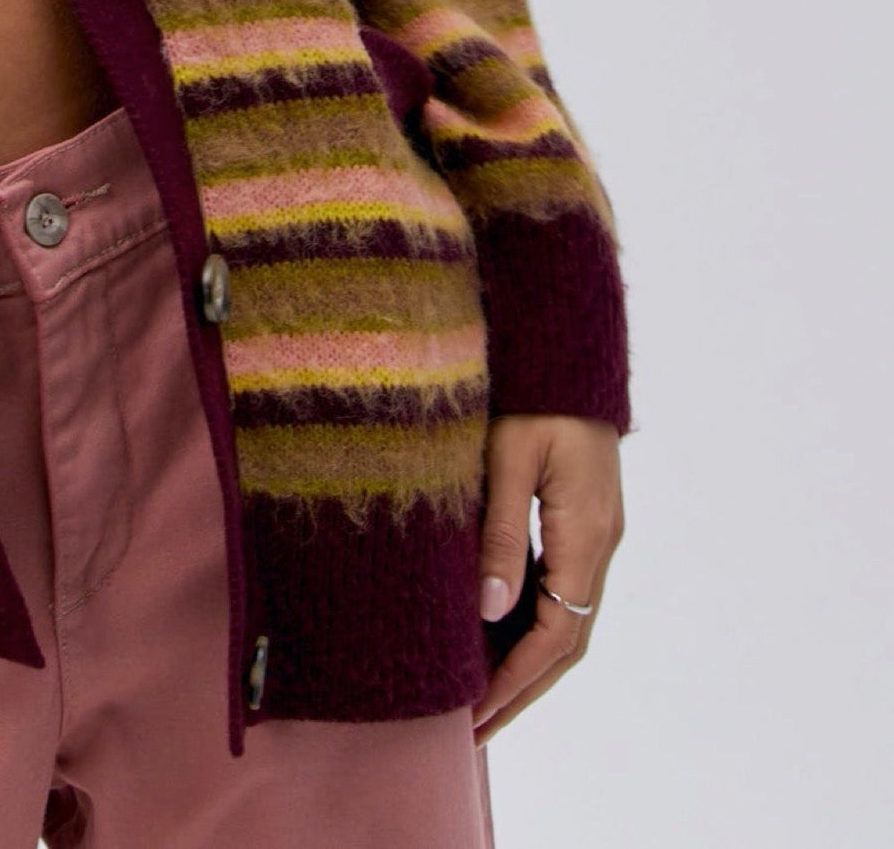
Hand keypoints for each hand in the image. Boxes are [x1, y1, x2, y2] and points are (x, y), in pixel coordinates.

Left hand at [473, 413, 622, 743]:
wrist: (570, 346)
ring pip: (568, 620)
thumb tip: (489, 610)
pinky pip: (563, 590)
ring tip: (481, 697)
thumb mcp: (509, 457)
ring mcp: (597, 534)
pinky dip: (533, 625)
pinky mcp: (585, 520)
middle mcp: (600, 543)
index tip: (475, 715)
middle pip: (567, 641)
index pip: (556, 634)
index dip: (515, 680)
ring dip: (528, 662)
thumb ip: (501, 534)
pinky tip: (499, 636)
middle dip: (522, 688)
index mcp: (586, 533)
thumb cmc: (535, 391)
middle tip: (474, 729)